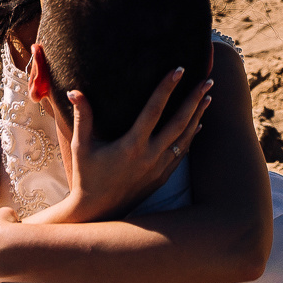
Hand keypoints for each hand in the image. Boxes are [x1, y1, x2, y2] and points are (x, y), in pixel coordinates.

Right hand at [40, 64, 211, 222]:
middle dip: (194, 99)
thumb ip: (82, 118)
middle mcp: (149, 156)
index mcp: (131, 146)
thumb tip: (74, 91)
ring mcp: (159, 168)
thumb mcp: (81, 147)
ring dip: (198, 116)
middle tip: (208, 80)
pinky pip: (181, 153)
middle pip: (179, 122)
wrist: (97, 213)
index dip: (166, 88)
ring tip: (208, 97)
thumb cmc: (86, 177)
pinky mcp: (162, 177)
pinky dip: (191, 137)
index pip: (154, 110)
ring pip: (184, 138)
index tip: (179, 69)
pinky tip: (199, 125)